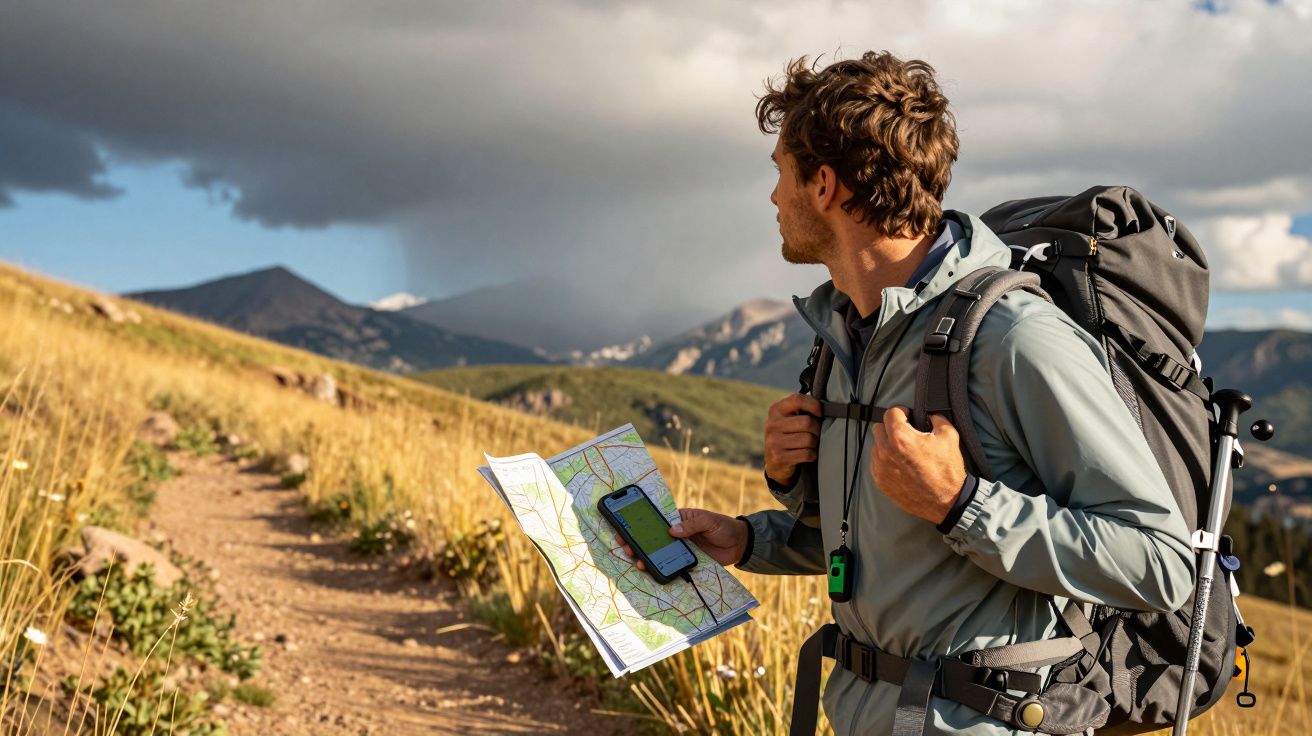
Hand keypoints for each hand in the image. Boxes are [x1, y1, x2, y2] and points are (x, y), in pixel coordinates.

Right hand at [616, 508, 748, 568]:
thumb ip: (692, 524)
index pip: (656, 521)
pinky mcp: (685, 562)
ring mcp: (679, 549)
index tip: (626, 527)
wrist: (739, 545)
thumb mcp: (708, 520)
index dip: (640, 524)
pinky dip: (659, 568)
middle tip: (624, 546)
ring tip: (636, 560)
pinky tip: (650, 570)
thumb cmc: (723, 527)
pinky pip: (669, 564)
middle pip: (652, 538)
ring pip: (658, 553)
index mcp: (679, 519)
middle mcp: (676, 534)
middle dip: (636, 542)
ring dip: (645, 556)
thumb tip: (672, 530)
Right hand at [764, 393, 821, 487]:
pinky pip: (807, 454)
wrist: (775, 463)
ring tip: (810, 445)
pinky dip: (813, 455)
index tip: (820, 413)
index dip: (814, 405)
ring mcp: (774, 442)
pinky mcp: (779, 458)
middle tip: (817, 433)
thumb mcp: (789, 419)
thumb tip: (826, 404)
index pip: (798, 400)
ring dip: (815, 444)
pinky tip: (808, 455)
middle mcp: (772, 425)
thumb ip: (802, 409)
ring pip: (808, 439)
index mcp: (775, 410)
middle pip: (806, 422)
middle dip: (817, 429)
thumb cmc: (789, 436)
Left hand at [870, 406, 966, 523]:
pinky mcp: (880, 481)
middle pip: (879, 428)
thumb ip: (937, 418)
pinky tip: (900, 463)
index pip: (890, 413)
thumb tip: (930, 415)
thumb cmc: (947, 470)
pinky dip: (885, 460)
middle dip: (892, 427)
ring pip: (876, 446)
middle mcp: (886, 452)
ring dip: (887, 444)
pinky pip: (876, 463)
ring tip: (904, 450)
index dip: (901, 411)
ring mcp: (881, 468)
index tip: (907, 415)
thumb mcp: (949, 436)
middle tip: (905, 432)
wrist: (947, 501)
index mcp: (901, 438)